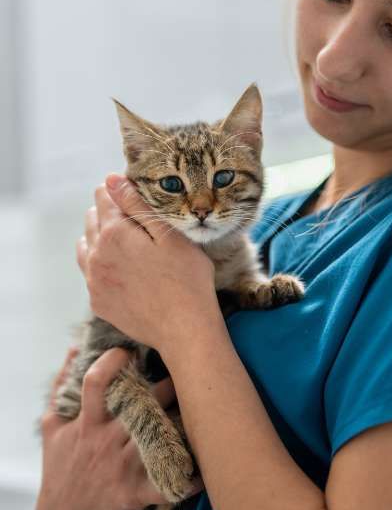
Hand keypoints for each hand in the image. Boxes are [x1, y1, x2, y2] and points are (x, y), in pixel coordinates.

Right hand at [36, 348, 200, 509]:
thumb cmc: (61, 468)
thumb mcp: (52, 428)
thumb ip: (62, 388)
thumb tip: (75, 348)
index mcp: (88, 422)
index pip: (97, 383)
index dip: (115, 361)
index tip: (134, 349)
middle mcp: (107, 439)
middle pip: (143, 402)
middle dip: (170, 383)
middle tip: (194, 368)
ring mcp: (123, 465)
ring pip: (162, 435)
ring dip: (188, 422)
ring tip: (213, 406)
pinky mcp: (135, 492)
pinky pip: (168, 484)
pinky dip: (191, 480)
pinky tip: (210, 471)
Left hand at [77, 174, 218, 349]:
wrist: (184, 329)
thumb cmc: (188, 279)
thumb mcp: (170, 236)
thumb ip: (138, 206)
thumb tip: (111, 180)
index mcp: (114, 233)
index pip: (104, 197)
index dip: (121, 193)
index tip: (138, 199)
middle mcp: (96, 255)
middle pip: (92, 220)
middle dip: (110, 215)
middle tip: (139, 224)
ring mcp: (93, 281)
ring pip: (86, 247)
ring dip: (102, 240)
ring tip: (129, 246)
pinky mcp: (98, 302)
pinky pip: (91, 274)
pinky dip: (103, 266)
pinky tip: (125, 272)